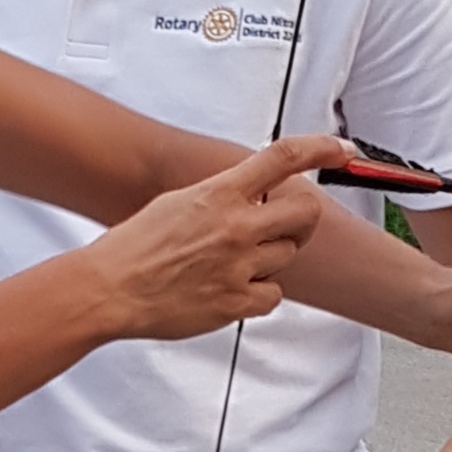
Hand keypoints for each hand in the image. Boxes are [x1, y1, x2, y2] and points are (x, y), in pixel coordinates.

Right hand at [91, 133, 328, 341]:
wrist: (109, 289)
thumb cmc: (134, 248)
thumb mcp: (178, 202)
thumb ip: (220, 197)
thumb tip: (248, 195)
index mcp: (219, 194)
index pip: (284, 157)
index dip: (322, 148)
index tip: (342, 150)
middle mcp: (235, 227)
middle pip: (308, 213)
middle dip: (304, 219)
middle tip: (287, 226)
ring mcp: (239, 266)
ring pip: (288, 256)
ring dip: (271, 259)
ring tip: (233, 263)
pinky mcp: (236, 303)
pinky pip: (273, 295)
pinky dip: (259, 294)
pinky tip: (230, 289)